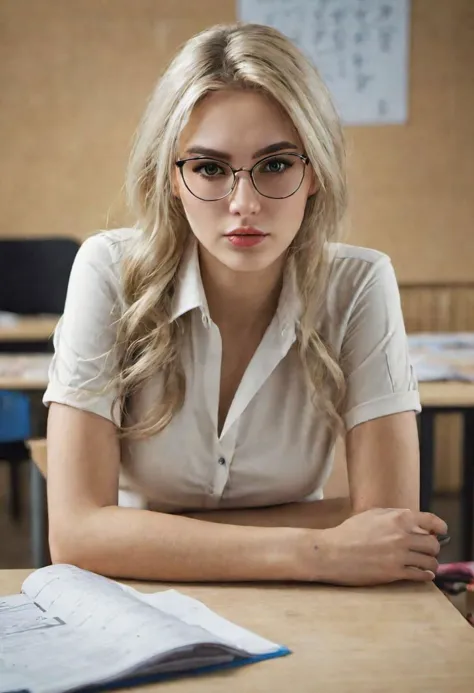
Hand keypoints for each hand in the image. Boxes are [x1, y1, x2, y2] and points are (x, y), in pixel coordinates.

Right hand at [297, 508, 446, 585]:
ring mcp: (399, 555)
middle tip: (428, 550)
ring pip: (430, 561)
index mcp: (398, 518)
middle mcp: (402, 536)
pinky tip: (424, 574)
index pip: (431, 521)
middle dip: (433, 547)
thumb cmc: (349, 532)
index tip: (441, 531)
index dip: (440, 527)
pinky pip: (420, 575)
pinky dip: (426, 575)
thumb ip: (394, 515)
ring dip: (431, 562)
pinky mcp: (395, 573)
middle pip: (433, 544)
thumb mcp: (371, 514)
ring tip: (426, 564)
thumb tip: (413, 520)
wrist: (332, 552)